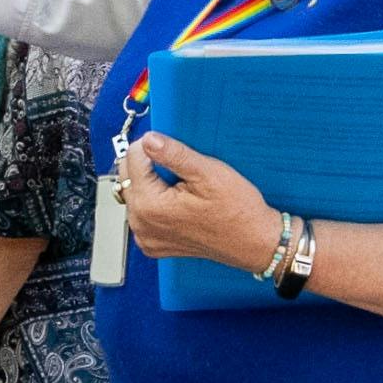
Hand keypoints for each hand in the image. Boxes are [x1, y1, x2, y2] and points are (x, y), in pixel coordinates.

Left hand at [117, 128, 278, 276]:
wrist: (254, 242)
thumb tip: (149, 139)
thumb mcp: (208, 173)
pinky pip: (143, 212)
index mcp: (150, 206)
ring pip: (134, 193)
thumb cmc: (237, 212)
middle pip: (128, 176)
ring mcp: (146, 237)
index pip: (133, 158)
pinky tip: (178, 201)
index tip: (172, 147)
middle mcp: (141, 225)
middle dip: (148, 164)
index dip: (152, 145)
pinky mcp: (153, 243)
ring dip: (151, 182)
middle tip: (180, 166)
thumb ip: (174, 155)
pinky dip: (155, 202)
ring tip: (181, 185)